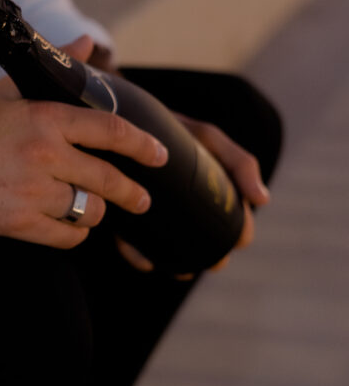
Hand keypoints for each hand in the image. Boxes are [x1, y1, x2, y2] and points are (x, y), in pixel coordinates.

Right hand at [0, 71, 167, 247]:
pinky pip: (67, 236)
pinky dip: (73, 233)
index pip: (111, 131)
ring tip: (89, 208)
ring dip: (94, 212)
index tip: (159, 156)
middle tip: (141, 200)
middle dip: (132, 193)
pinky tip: (68, 225)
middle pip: (108, 179)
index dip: (142, 145)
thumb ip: (53, 68)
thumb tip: (89, 43)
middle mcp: (44, 155)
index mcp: (45, 119)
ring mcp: (32, 192)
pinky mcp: (19, 223)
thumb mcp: (5, 92)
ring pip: (89, 211)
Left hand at [117, 114, 270, 277]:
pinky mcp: (123, 216)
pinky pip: (130, 243)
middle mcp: (181, 208)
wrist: (125, 116)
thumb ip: (239, 162)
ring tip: (180, 269)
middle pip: (199, 241)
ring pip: (167, 249)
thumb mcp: (208, 139)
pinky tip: (145, 260)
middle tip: (211, 262)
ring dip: (175, 265)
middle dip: (208, 258)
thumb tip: (263, 200)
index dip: (239, 234)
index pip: (230, 222)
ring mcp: (151, 213)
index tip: (240, 241)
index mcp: (207, 193)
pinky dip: (138, 256)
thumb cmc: (173, 128)